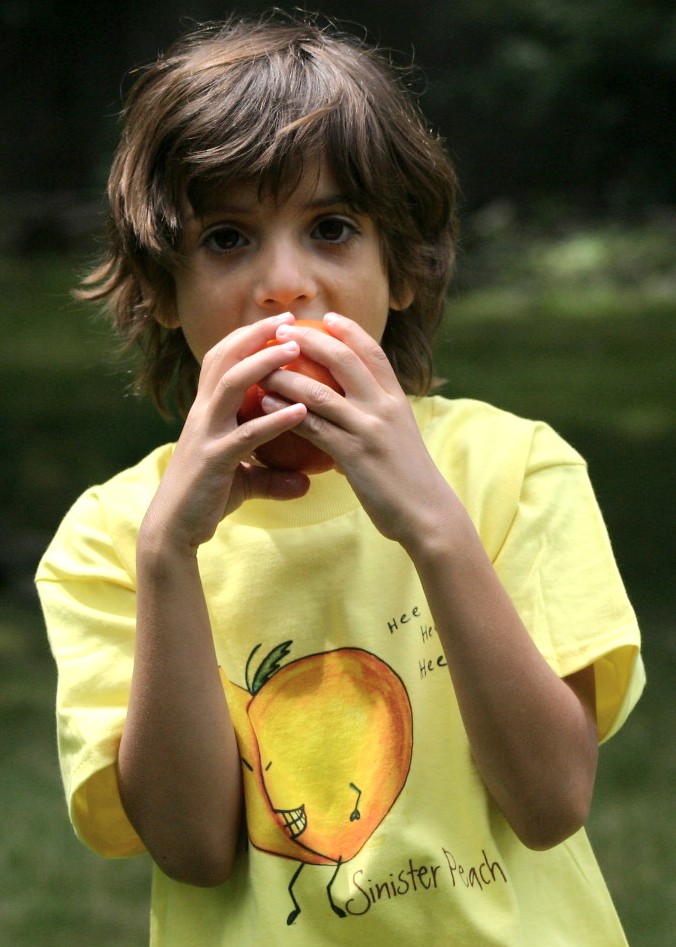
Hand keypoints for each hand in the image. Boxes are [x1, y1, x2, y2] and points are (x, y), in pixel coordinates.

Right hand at [140, 314, 311, 553]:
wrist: (174, 531)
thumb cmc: (207, 501)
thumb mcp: (245, 482)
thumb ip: (274, 476)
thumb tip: (306, 482)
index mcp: (207, 411)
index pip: (222, 359)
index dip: (247, 336)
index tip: (280, 322)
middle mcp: (203, 414)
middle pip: (224, 358)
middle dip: (255, 334)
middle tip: (290, 320)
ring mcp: (206, 434)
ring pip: (231, 385)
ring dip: (264, 364)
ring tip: (295, 350)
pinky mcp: (214, 460)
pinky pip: (247, 434)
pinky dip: (275, 420)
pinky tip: (302, 412)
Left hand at [260, 314, 459, 546]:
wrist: (427, 513)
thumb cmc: (409, 478)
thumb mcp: (399, 437)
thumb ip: (377, 417)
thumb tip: (350, 411)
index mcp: (397, 398)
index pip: (373, 352)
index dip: (349, 330)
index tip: (326, 317)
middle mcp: (384, 406)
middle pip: (342, 359)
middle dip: (309, 340)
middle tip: (281, 331)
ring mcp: (368, 429)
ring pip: (318, 391)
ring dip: (285, 376)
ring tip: (260, 368)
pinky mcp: (353, 455)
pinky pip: (311, 426)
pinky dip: (285, 412)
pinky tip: (265, 404)